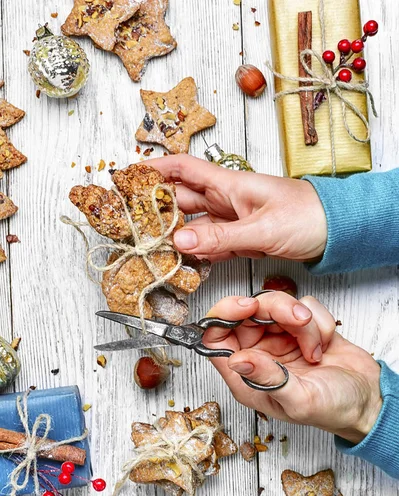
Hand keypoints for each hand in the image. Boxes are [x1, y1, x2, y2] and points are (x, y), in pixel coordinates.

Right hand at [145, 154, 326, 261]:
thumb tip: (179, 242)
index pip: (183, 169)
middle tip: (131, 222)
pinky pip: (211, 244)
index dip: (154, 169)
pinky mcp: (242, 239)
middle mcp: (226, 199)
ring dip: (174, 234)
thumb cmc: (307, 216)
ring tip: (150, 246)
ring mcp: (233, 220)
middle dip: (156, 208)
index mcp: (229, 184)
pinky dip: (197, 252)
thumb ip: (219, 237)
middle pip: (181, 199)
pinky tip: (183, 259)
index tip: (128, 176)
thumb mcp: (260, 228)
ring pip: (194, 224)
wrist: (337, 231)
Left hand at [202, 293, 381, 443]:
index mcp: (247, 375)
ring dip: (302, 320)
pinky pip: (303, 304)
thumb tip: (237, 360)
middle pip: (248, 312)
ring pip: (276, 304)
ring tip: (316, 347)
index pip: (215, 338)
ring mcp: (280, 338)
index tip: (247, 307)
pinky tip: (325, 343)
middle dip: (275, 310)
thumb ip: (268, 379)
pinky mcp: (302, 327)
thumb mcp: (299, 401)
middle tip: (299, 321)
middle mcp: (259, 353)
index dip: (223, 316)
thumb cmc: (332, 410)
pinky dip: (318, 320)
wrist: (369, 401)